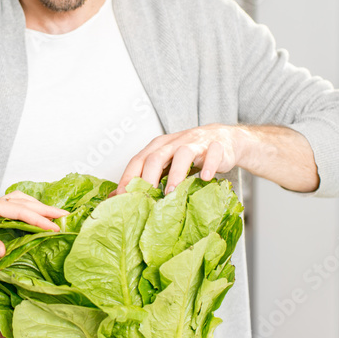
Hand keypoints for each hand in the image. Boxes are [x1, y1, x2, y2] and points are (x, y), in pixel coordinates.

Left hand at [0, 192, 67, 262]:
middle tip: (66, 215)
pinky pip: (12, 209)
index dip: (37, 219)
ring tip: (56, 214)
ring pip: (19, 202)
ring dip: (37, 208)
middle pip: (22, 202)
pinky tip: (37, 218)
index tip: (53, 226)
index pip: (17, 210)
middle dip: (44, 208)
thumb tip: (5, 249)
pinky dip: (27, 211)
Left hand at [116, 124, 251, 193]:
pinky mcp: (216, 147)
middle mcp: (173, 143)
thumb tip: (116, 197)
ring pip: (182, 154)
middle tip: (144, 198)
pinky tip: (206, 178)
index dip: (128, 177)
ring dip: (176, 173)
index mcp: (158, 147)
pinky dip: (209, 165)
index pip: (137, 161)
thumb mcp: (165, 164)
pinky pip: (212, 154)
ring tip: (171, 192)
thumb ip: (145, 178)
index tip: (120, 197)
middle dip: (148, 177)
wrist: (223, 139)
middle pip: (156, 157)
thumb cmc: (189, 155)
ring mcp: (195, 143)